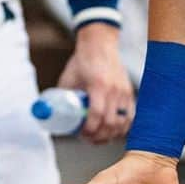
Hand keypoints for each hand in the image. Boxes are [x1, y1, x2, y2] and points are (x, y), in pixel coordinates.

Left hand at [58, 23, 134, 142]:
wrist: (100, 45)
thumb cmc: (82, 61)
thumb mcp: (69, 78)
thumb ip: (64, 96)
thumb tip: (53, 114)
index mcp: (98, 84)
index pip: (96, 114)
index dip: (89, 129)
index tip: (81, 134)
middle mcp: (114, 90)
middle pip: (110, 123)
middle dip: (99, 136)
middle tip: (88, 138)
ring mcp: (124, 92)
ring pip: (122, 123)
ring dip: (110, 134)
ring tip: (98, 137)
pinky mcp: (129, 93)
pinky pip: (130, 117)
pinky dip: (121, 127)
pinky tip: (111, 131)